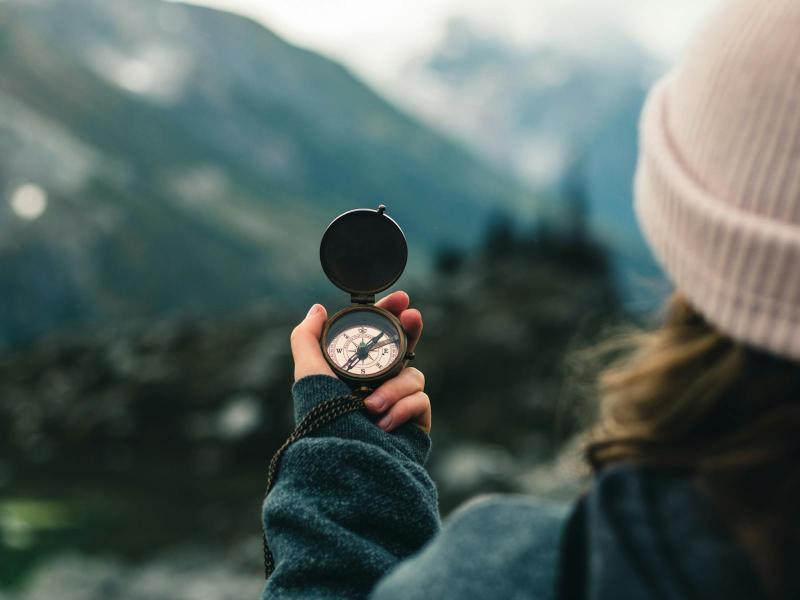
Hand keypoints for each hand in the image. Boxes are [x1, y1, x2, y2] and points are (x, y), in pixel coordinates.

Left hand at [290, 293, 428, 431]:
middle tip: (413, 316)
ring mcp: (398, 404)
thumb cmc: (324, 419)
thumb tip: (317, 309)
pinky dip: (402, 408)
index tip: (400, 298)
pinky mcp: (415, 423)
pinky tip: (384, 424)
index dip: (391, 315)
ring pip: (412, 375)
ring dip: (393, 387)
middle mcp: (378, 386)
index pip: (378, 337)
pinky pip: (420, 400)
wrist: (345, 461)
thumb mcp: (308, 374)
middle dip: (411, 330)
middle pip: (405, 349)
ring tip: (371, 407)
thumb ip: (307, 338)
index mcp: (355, 373)